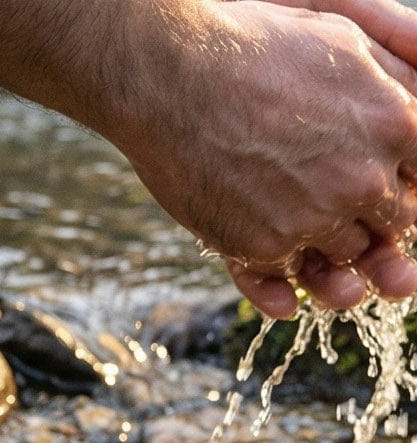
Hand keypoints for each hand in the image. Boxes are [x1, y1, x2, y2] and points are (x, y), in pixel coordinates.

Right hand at [118, 0, 416, 315]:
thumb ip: (397, 79)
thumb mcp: (348, 39)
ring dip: (333, 251)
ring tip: (307, 231)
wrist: (173, 74)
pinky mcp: (261, 248)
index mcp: (394, 125)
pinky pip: (287, 280)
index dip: (407, 182)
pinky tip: (279, 264)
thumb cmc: (258, 44)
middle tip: (350, 211)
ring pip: (344, 257)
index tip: (389, 183)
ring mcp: (312, 220)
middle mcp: (361, 180)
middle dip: (377, 221)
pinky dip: (285, 279)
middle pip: (393, 224)